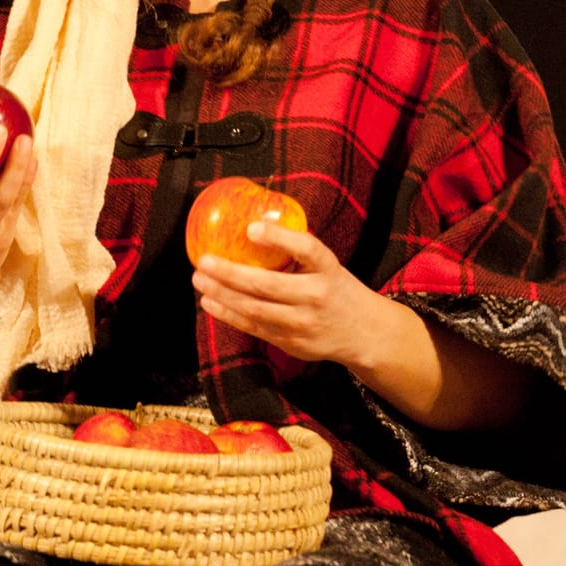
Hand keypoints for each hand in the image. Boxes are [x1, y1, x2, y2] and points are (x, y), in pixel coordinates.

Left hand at [193, 221, 386, 366]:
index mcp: (328, 270)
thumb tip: (255, 223)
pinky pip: (253, 327)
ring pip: (255, 309)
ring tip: (200, 279)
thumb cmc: (336, 289)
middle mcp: (316, 297)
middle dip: (230, 273)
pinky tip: (210, 301)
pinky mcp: (291, 343)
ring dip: (222, 294)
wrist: (365, 333)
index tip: (251, 228)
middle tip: (204, 261)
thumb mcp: (326, 266)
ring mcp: (303, 324)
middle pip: (267, 285)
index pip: (307, 249)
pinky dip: (228, 314)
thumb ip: (297, 249)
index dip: (279, 237)